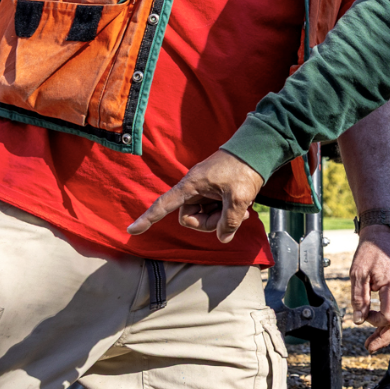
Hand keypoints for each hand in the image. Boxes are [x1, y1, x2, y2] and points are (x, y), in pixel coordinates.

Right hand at [128, 149, 263, 242]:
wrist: (257, 150)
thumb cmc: (244, 169)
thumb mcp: (239, 198)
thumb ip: (229, 221)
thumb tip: (224, 237)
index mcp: (192, 185)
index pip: (164, 204)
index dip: (148, 218)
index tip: (132, 230)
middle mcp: (194, 187)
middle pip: (190, 218)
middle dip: (210, 223)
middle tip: (232, 216)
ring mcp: (205, 189)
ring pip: (204, 216)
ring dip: (221, 217)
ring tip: (242, 209)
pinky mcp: (214, 190)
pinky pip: (214, 209)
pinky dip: (226, 212)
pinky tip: (243, 208)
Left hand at [350, 225, 389, 352]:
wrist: (380, 235)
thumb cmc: (369, 251)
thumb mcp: (358, 273)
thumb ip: (359, 298)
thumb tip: (359, 320)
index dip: (376, 322)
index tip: (363, 318)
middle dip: (385, 337)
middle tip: (369, 348)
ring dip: (387, 332)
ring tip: (372, 342)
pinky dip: (389, 322)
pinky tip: (378, 327)